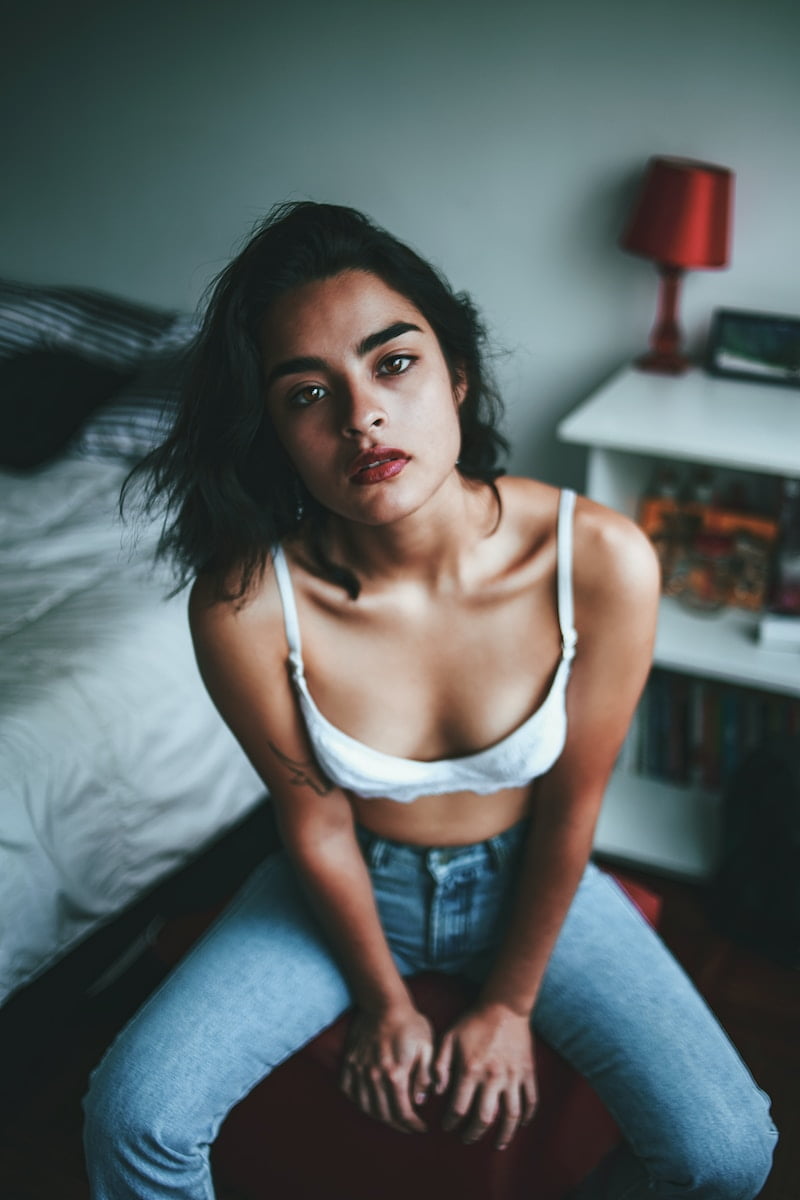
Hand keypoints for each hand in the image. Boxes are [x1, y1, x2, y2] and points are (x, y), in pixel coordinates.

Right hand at [340, 1002, 434, 1133]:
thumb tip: (420, 1100)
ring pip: (365, 1106)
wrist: (384, 1002)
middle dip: (398, 1125)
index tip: (421, 1129)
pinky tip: (368, 1103)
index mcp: (395, 1075)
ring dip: (379, 1117)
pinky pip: (348, 1090)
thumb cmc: (409, 1023)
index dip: (413, 1126)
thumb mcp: (426, 1048)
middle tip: (408, 1127)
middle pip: (384, 1114)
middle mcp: (374, 1077)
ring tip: (391, 1118)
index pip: (403, 1113)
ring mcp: (359, 1070)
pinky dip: (357, 1102)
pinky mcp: (349, 1062)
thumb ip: (424, 1077)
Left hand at [434, 1003, 537, 1149]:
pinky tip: (520, 1124)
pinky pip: (531, 1101)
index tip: (447, 1126)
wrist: (504, 1006)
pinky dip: (527, 1116)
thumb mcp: (449, 1037)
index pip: (459, 1108)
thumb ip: (440, 1065)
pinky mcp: (527, 1072)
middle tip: (467, 1139)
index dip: (451, 1122)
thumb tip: (436, 1091)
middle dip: (474, 1133)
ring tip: (497, 1143)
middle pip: (485, 1118)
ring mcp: (513, 1076)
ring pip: (512, 1116)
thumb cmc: (474, 1021)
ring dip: (505, 1134)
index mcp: (471, 1070)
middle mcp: (493, 1078)